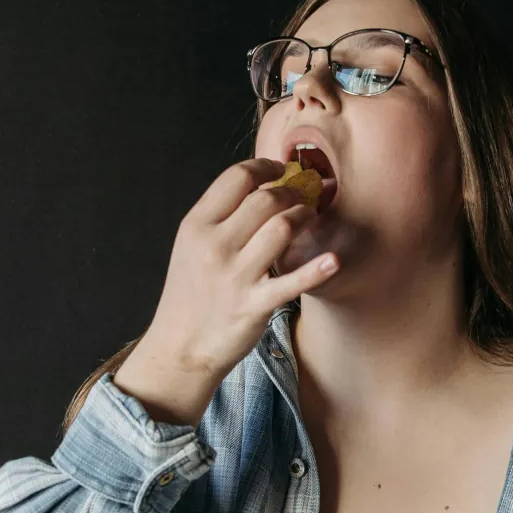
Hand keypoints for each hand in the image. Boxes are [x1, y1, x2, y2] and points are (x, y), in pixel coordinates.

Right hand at [113, 158, 339, 423]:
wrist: (180, 346)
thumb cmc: (190, 294)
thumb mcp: (191, 246)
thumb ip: (219, 217)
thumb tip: (257, 186)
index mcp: (197, 225)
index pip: (237, 177)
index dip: (266, 167)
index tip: (281, 170)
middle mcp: (214, 246)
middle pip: (265, 198)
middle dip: (291, 191)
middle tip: (301, 197)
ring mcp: (235, 276)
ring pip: (281, 228)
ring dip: (303, 217)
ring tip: (309, 219)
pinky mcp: (253, 305)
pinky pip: (291, 282)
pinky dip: (315, 270)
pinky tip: (332, 261)